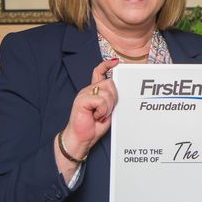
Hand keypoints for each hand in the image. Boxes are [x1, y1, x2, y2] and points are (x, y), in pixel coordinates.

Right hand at [54, 58, 119, 175]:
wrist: (82, 138)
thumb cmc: (94, 125)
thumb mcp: (107, 110)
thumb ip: (111, 98)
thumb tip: (120, 89)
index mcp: (94, 91)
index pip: (99, 72)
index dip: (107, 65)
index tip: (116, 62)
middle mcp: (89, 90)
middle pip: (110, 83)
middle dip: (114, 98)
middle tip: (106, 111)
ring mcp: (84, 94)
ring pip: (107, 93)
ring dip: (108, 107)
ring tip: (100, 115)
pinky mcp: (81, 100)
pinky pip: (100, 100)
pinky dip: (102, 110)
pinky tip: (96, 116)